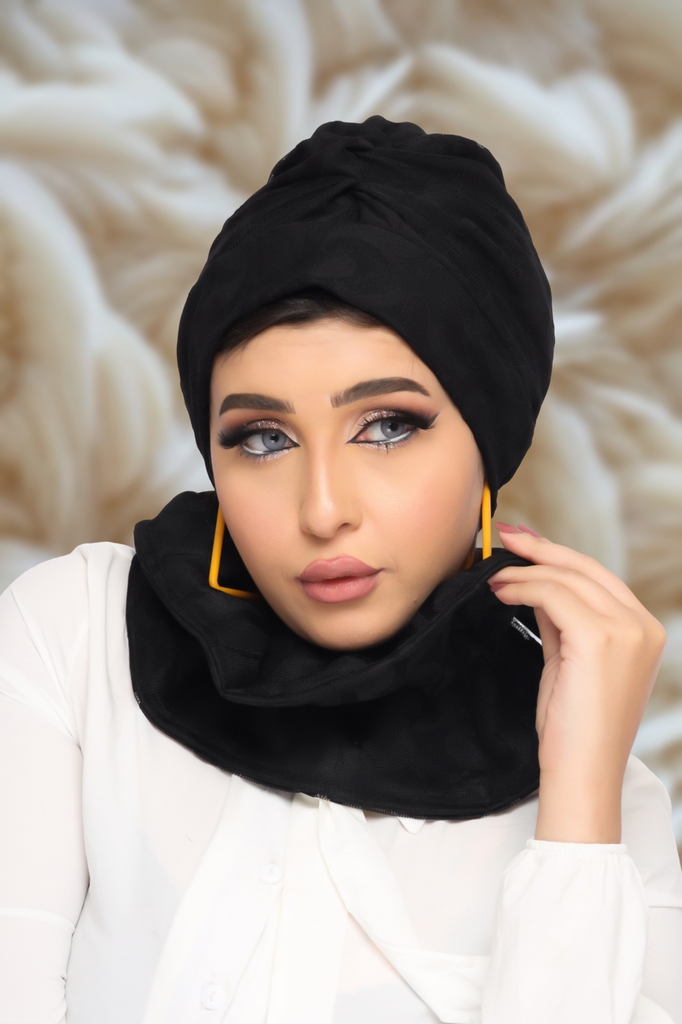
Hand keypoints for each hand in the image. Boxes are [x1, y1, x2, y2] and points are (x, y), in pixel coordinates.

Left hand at [488, 527, 665, 843]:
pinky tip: (500, 592)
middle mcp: (643, 625)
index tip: (523, 543)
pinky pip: (555, 595)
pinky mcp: (600, 639)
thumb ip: (563, 624)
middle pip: (585, 568)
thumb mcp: (570, 663)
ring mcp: (626, 630)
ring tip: (492, 576)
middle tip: (504, 537)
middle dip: (540, 549)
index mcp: (643, 630)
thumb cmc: (572, 728)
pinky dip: (523, 588)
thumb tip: (535, 587)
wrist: (581, 774)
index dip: (558, 555)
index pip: (597, 576)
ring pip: (567, 579)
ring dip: (524, 572)